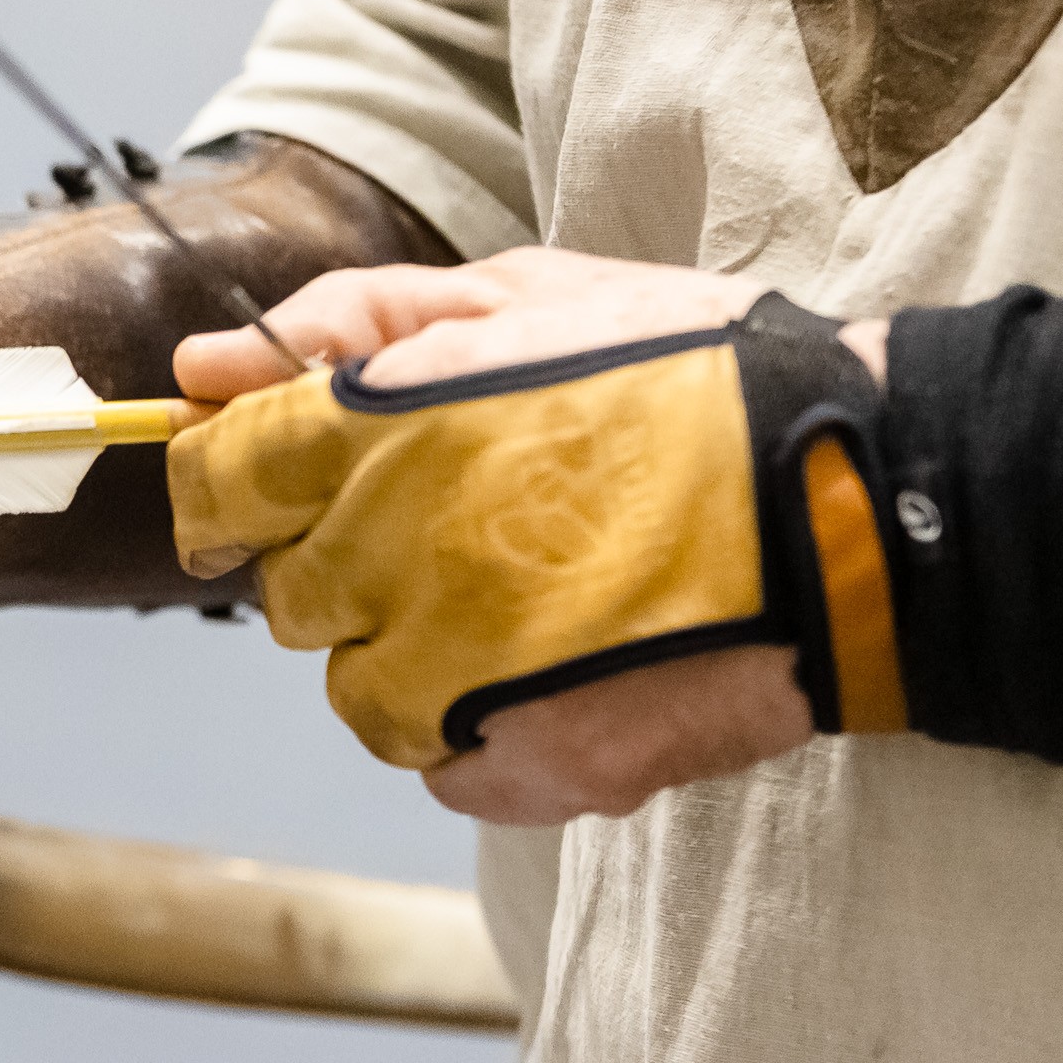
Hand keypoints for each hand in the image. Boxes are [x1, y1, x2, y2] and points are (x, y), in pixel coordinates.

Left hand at [172, 247, 885, 823]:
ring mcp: (458, 675)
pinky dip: (476, 726)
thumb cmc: (689, 373)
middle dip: (353, 552)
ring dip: (413, 645)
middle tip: (471, 517)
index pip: (218, 482)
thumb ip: (343, 323)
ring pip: (358, 683)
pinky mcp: (526, 768)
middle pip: (291, 586)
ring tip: (530, 591)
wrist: (860, 499)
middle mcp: (396, 558)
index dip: (247, 476)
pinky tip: (557, 664)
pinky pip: (438, 762)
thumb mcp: (520, 294)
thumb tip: (203, 362)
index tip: (284, 477)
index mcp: (380, 432)